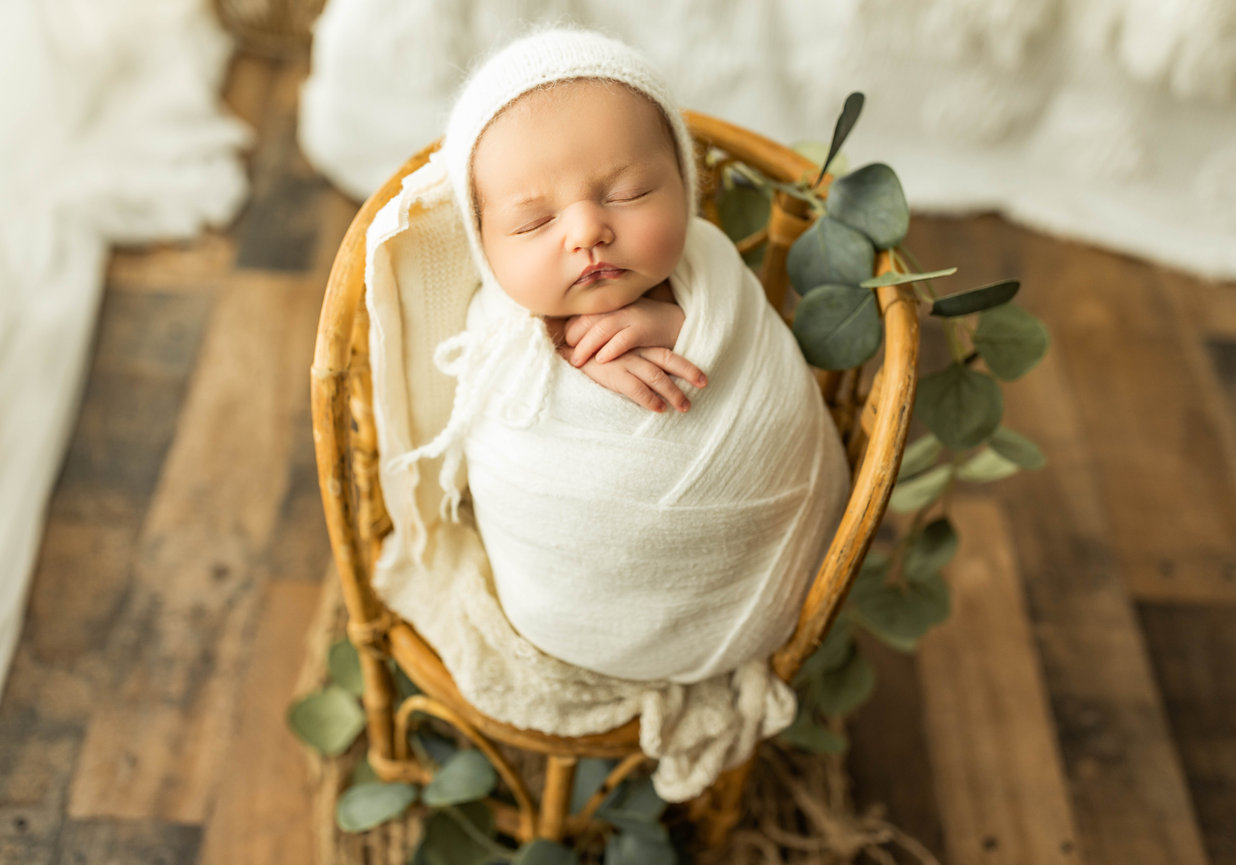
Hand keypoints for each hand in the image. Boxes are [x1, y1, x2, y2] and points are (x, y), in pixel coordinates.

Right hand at [559, 344, 703, 412]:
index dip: (686, 364)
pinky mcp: (612, 374)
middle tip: (704, 385)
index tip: (702, 378)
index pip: (667, 352)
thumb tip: (651, 376)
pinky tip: (659, 409)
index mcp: (637, 345)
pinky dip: (650, 399)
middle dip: (688, 373)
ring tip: (685, 406)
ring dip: (673, 392)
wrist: (564, 352)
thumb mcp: (615, 353)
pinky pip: (636, 388)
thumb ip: (632, 359)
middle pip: (668, 359)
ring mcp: (624, 362)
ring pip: (656, 376)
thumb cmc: (590, 355)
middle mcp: (634, 351)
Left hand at [563, 296, 686, 367]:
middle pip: (588, 321)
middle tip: (567, 355)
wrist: (678, 322)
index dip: (571, 330)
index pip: (583, 314)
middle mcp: (619, 308)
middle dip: (574, 339)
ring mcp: (631, 317)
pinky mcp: (644, 330)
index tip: (565, 344)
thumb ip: (603, 322)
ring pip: (601, 330)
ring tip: (578, 362)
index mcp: (611, 304)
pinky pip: (623, 339)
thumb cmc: (646, 324)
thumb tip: (578, 334)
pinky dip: (611, 349)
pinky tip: (601, 360)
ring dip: (586, 347)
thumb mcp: (623, 317)